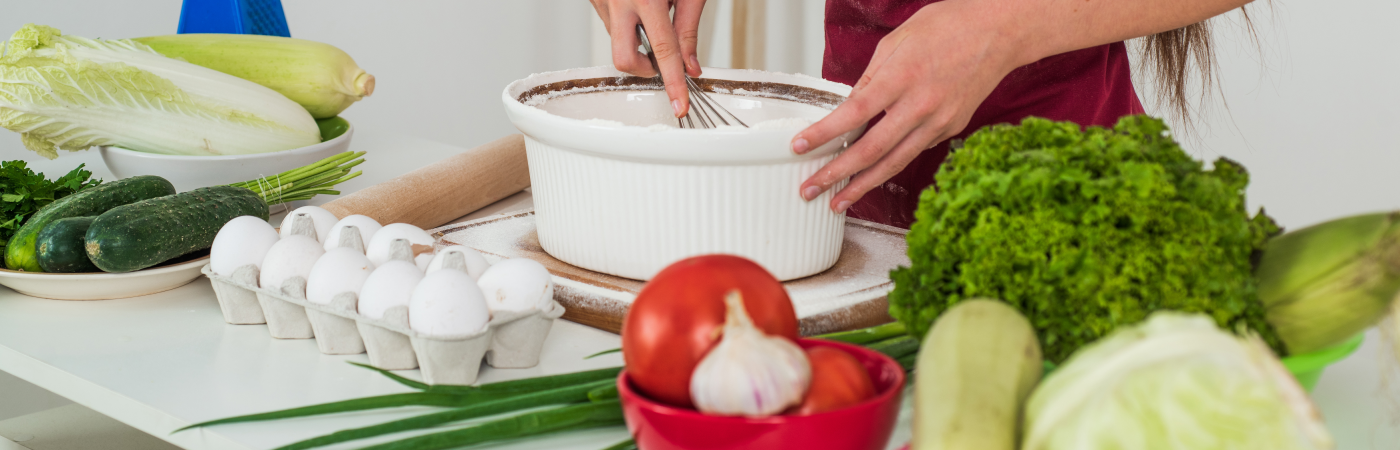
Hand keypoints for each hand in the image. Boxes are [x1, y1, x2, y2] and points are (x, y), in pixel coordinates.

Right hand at [589, 0, 706, 117]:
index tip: (679, 104)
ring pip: (616, 42)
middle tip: (658, 58)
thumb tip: (689, 66)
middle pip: (624, 59)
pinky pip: (610, 25)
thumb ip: (688, 29)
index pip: (663, 51)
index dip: (673, 82)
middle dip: (644, 68)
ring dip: (635, 40)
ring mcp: (602, 0)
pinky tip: (636, 4)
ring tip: (650, 11)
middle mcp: (619, 1)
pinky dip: (625, 25)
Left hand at [791, 0, 1022, 212]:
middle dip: (836, 174)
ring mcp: (939, 122)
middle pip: (871, 150)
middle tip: (810, 189)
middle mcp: (921, 105)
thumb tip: (849, 107)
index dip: (824, 134)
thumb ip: (870, 77)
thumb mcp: (897, 41)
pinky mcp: (951, 129)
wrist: (999, 32)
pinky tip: (871, 176)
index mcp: (901, 77)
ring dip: (863, 186)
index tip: (799, 147)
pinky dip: (890, 167)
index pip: (853, 114)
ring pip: (894, 163)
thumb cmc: (949, 26)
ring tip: (838, 202)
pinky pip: (914, 151)